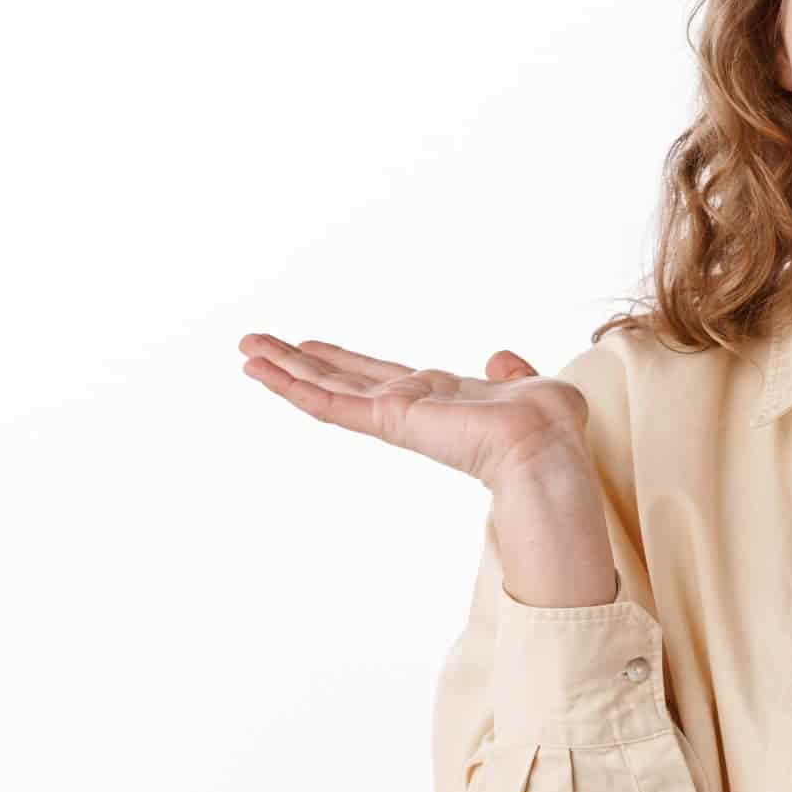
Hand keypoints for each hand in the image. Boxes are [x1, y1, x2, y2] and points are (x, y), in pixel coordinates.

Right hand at [237, 335, 593, 488]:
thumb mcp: (530, 384)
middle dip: (297, 363)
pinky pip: (328, 402)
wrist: (545, 446)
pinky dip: (291, 385)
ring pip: (324, 391)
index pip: (376, 376)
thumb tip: (501, 358)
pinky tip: (259, 369)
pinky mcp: (385, 421)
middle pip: (339, 380)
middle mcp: (407, 407)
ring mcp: (392, 416)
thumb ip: (512, 371)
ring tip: (244, 351)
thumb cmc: (547, 425)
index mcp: (437, 397)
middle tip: (255, 346)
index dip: (342, 361)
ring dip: (282, 370)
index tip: (311, 346)